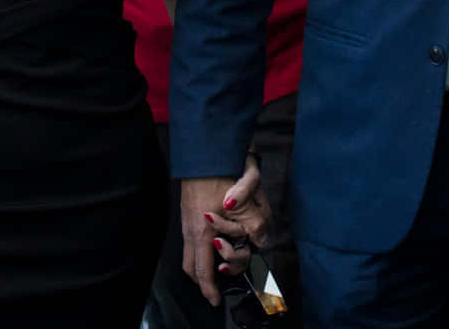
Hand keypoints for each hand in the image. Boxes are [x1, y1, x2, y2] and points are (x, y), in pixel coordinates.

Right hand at [179, 156, 272, 305]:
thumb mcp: (249, 194)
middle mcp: (191, 229)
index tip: (216, 300)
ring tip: (218, 267)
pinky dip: (202, 250)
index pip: (203, 270)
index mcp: (203, 230)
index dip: (209, 289)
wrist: (206, 148)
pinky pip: (192, 241)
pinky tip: (215, 242)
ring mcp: (187, 221)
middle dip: (205, 280)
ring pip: (191, 254)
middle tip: (216, 286)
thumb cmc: (224, 167)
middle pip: (192, 267)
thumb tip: (261, 242)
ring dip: (203, 264)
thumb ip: (257, 223)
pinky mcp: (188, 213)